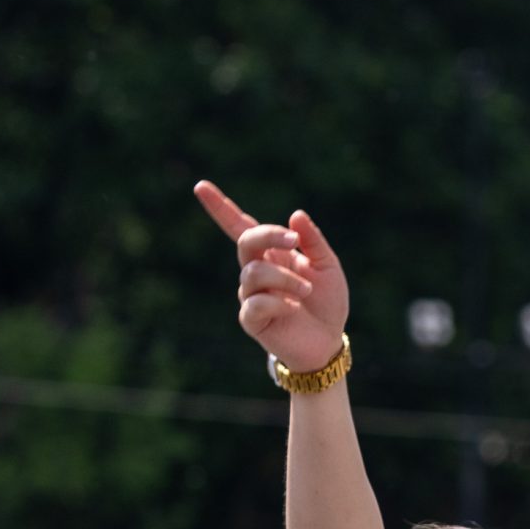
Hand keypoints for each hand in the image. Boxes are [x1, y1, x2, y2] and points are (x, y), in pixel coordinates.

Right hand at [192, 180, 348, 374]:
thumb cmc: (327, 302)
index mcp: (272, 254)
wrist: (328, 342)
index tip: (201, 187)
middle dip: (268, 235)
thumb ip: (313, 242)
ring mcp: (251, 295)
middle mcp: (256, 271)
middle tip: (294, 242)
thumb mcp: (328, 267)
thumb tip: (295, 215)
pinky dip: (278, 302)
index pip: (241, 227)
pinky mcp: (251, 319)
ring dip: (284, 278)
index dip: (221, 208)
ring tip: (306, 290)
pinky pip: (254, 303)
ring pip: (253, 273)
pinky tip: (293, 308)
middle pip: (245, 242)